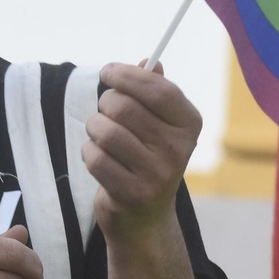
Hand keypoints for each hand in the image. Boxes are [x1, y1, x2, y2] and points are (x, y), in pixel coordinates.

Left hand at [82, 62, 201, 241]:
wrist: (145, 217)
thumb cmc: (147, 157)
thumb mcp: (158, 123)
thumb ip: (154, 90)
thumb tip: (149, 61)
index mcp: (189, 125)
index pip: (158, 89)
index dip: (128, 75)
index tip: (107, 71)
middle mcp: (178, 149)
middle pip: (124, 108)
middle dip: (105, 104)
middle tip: (105, 111)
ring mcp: (157, 174)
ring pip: (106, 131)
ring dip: (94, 128)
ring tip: (100, 135)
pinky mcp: (132, 194)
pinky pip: (95, 157)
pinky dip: (89, 152)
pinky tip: (98, 158)